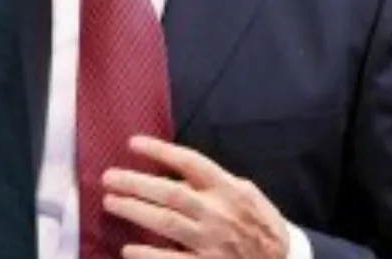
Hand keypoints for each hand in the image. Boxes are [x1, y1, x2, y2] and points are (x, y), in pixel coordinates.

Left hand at [103, 135, 289, 258]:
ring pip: (166, 223)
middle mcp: (217, 212)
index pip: (190, 163)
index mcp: (228, 188)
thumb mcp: (246, 193)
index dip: (160, 151)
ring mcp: (210, 241)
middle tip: (109, 177)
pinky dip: (149, 255)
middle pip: (170, 193)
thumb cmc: (259, 222)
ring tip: (111, 202)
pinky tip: (129, 249)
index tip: (133, 143)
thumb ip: (214, 184)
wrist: (282, 258)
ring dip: (135, 210)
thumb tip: (178, 175)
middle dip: (136, 183)